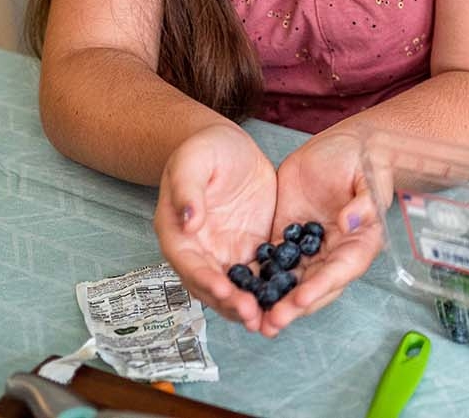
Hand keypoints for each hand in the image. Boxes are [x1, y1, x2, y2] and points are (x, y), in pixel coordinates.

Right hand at [153, 123, 276, 332]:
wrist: (228, 145)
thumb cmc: (204, 150)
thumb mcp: (193, 163)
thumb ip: (187, 191)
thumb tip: (187, 221)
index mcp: (179, 235)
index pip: (191, 265)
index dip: (207, 281)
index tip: (227, 292)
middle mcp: (202, 252)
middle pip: (213, 287)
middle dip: (232, 304)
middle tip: (254, 316)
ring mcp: (227, 253)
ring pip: (238, 289)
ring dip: (252, 307)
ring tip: (272, 321)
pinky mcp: (252, 248)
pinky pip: (262, 274)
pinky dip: (272, 291)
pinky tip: (290, 302)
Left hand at [256, 129, 384, 336]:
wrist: (344, 144)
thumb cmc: (364, 159)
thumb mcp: (370, 176)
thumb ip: (365, 201)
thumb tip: (351, 223)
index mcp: (360, 242)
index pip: (341, 270)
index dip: (321, 287)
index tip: (301, 298)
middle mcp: (334, 252)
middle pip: (314, 286)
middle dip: (292, 306)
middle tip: (270, 322)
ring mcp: (309, 248)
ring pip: (290, 281)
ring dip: (273, 302)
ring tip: (252, 319)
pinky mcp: (286, 236)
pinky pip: (272, 262)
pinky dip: (258, 278)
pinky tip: (239, 290)